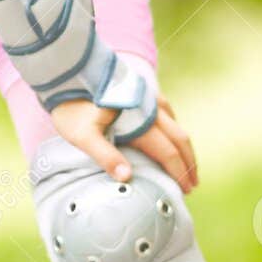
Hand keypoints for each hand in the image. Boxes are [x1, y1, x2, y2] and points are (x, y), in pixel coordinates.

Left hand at [49, 93, 198, 193]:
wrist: (68, 71)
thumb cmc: (72, 106)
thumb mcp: (82, 136)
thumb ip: (106, 156)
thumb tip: (127, 178)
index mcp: (138, 122)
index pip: (167, 152)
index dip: (177, 172)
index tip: (184, 190)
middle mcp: (149, 108)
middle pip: (179, 138)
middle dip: (188, 162)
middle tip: (193, 183)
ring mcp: (147, 97)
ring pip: (176, 124)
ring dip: (184, 146)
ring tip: (187, 164)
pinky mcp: (141, 90)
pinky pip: (167, 111)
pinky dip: (175, 128)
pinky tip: (172, 136)